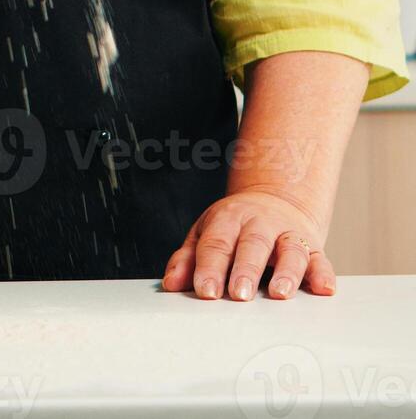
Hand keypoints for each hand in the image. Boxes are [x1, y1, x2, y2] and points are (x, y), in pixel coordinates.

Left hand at [162, 189, 335, 300]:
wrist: (275, 201)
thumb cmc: (235, 226)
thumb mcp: (207, 232)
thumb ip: (188, 258)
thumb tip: (171, 283)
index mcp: (229, 219)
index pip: (217, 243)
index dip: (210, 267)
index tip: (205, 291)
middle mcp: (260, 224)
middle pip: (253, 244)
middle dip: (246, 269)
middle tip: (238, 294)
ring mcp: (288, 233)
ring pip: (290, 249)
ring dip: (286, 272)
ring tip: (279, 293)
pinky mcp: (313, 247)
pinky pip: (320, 259)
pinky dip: (323, 274)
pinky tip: (324, 289)